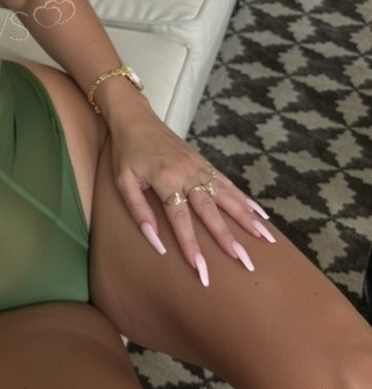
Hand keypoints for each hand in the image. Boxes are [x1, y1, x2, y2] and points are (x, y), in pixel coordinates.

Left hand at [107, 99, 275, 284]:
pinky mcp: (205, 163)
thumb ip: (138, 211)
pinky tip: (260, 214)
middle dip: (228, 237)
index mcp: (165, 179)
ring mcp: (199, 167)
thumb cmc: (127, 153)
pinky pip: (228, 184)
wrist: (136, 119)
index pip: (180, 218)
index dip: (191, 244)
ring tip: (266, 239)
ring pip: (227, 196)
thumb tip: (156, 243)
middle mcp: (187, 173)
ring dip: (246, 218)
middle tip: (245, 261)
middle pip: (211, 210)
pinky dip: (245, 199)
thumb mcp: (123, 182)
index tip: (201, 269)